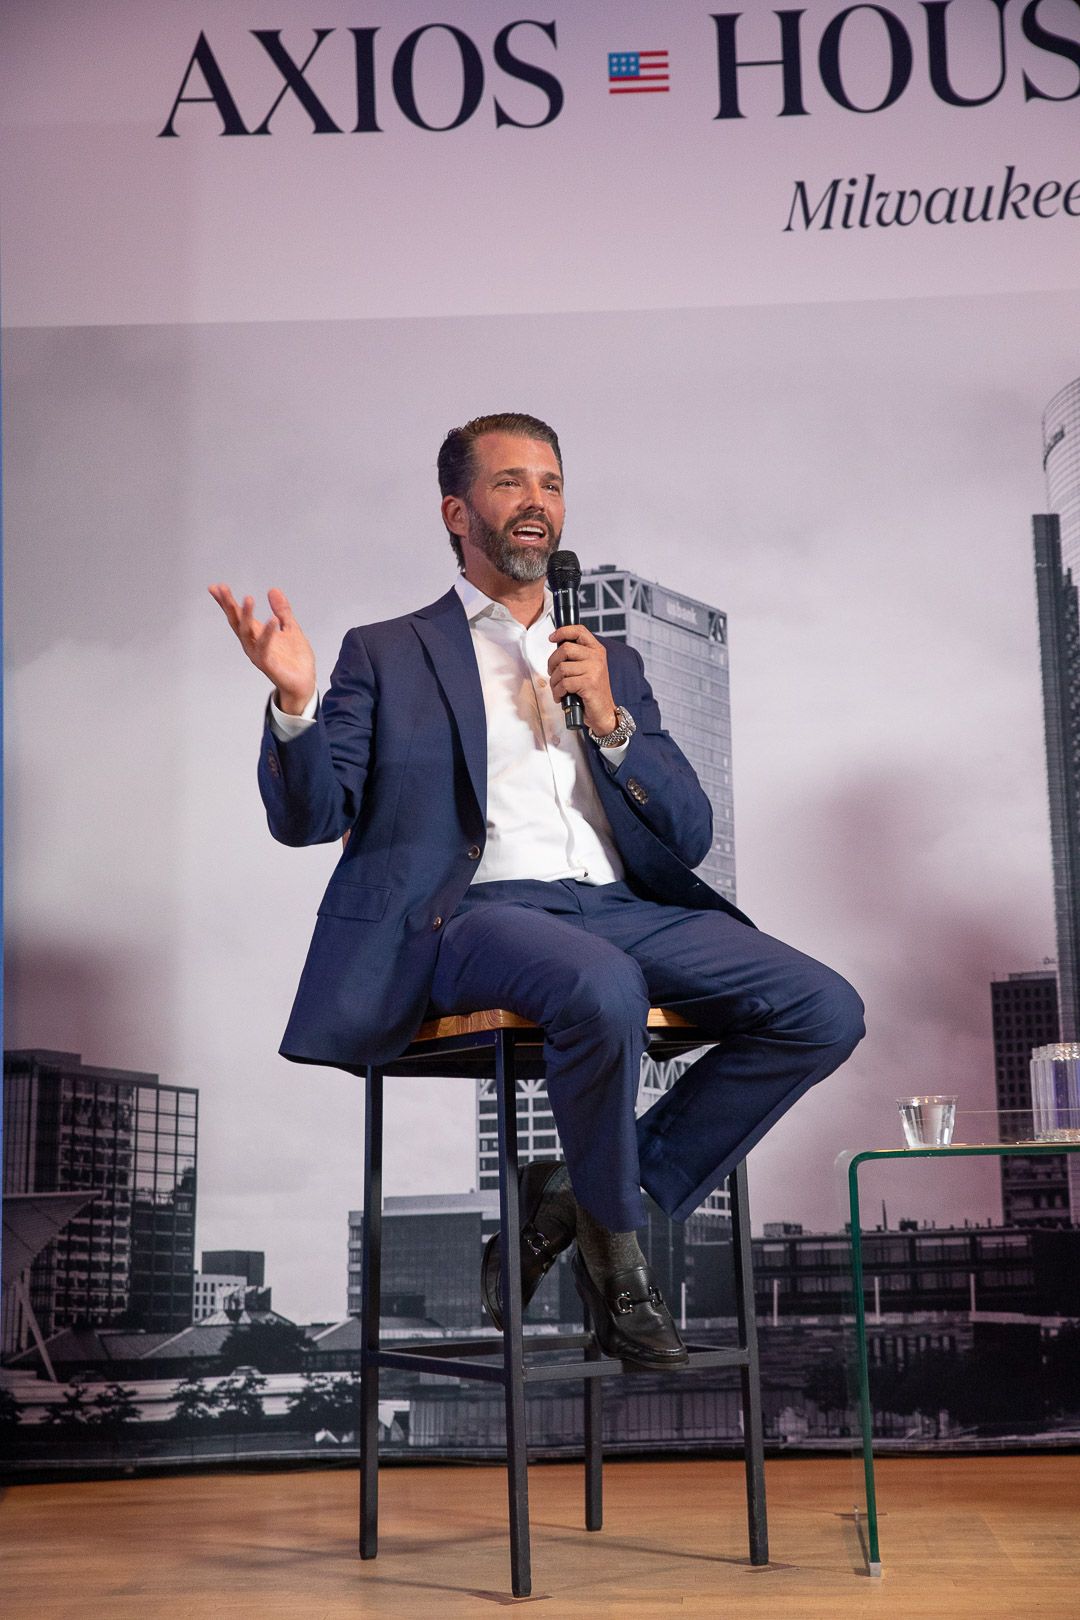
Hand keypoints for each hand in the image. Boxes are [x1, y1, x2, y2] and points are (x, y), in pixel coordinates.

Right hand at [208, 584, 316, 714]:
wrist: (304, 683)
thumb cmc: (295, 659)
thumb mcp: (291, 628)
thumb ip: (282, 610)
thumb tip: (273, 590)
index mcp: (257, 635)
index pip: (238, 616)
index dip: (227, 602)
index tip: (216, 587)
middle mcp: (253, 644)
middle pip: (237, 622)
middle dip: (229, 605)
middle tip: (222, 588)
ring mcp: (258, 654)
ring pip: (246, 633)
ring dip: (246, 616)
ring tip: (248, 598)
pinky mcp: (268, 665)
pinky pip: (264, 648)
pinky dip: (268, 634)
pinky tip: (272, 620)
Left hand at [547, 624, 616, 735]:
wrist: (604, 712)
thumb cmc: (592, 691)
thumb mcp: (588, 668)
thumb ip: (576, 656)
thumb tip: (556, 646)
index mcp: (597, 650)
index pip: (579, 631)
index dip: (563, 631)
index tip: (552, 638)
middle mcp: (597, 657)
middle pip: (565, 648)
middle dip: (552, 662)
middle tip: (552, 673)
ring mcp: (594, 670)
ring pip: (561, 668)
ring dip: (554, 681)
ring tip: (558, 689)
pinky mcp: (589, 684)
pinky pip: (564, 683)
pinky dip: (558, 692)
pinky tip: (561, 697)